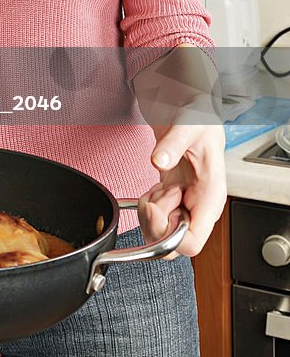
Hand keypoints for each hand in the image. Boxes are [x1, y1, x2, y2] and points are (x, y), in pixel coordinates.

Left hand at [138, 121, 226, 257]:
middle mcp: (199, 208)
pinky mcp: (173, 201)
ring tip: (157, 187)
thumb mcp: (187, 126)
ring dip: (149, 213)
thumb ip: (173, 144)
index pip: (191, 244)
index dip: (167, 235)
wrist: (193, 111)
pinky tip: (155, 188)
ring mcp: (186, 206)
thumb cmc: (200, 119)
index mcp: (210, 198)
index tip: (156, 208)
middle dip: (153, 224)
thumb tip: (159, 161)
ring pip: (161, 236)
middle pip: (172, 246)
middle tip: (154, 195)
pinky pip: (156, 221)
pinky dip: (147, 207)